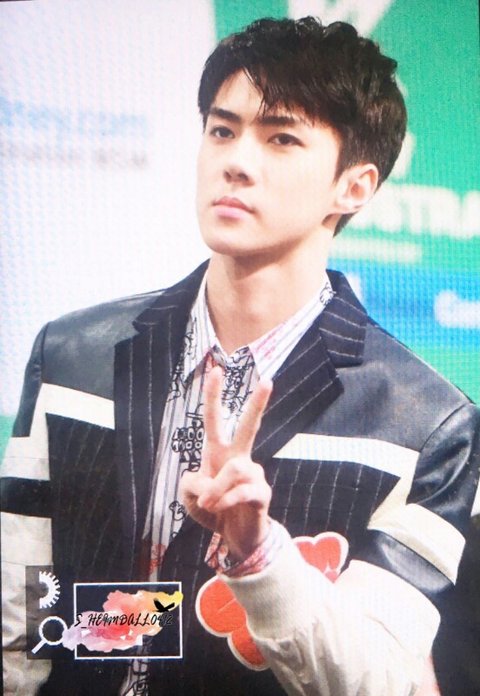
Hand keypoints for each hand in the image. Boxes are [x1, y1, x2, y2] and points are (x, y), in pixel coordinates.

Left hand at [179, 365, 272, 561]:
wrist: (236, 538)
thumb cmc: (213, 510)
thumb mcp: (189, 497)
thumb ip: (190, 483)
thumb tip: (208, 481)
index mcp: (219, 453)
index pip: (215, 420)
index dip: (213, 396)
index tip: (216, 370)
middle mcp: (239, 458)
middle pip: (250, 427)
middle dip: (257, 404)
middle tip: (268, 380)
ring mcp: (254, 474)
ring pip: (233, 470)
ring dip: (215, 489)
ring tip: (207, 504)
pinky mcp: (262, 493)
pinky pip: (239, 492)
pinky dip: (223, 502)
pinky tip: (218, 510)